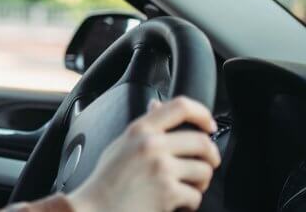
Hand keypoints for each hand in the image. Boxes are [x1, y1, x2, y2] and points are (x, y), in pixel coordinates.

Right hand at [67, 97, 220, 211]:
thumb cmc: (106, 181)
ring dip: (200, 183)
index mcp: (140, 130)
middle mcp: (151, 145)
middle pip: (202, 142)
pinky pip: (195, 196)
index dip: (202, 114)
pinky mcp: (168, 192)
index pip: (180, 107)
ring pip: (204, 171)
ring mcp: (161, 168)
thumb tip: (158, 105)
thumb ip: (143, 126)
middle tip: (206, 165)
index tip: (208, 125)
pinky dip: (188, 203)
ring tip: (185, 187)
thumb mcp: (120, 145)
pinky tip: (174, 203)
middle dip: (210, 157)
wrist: (95, 210)